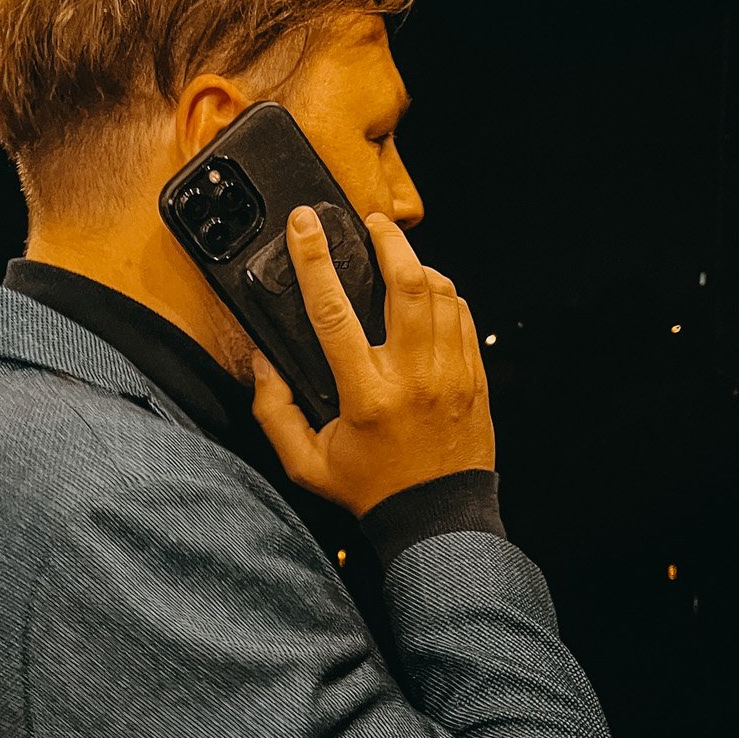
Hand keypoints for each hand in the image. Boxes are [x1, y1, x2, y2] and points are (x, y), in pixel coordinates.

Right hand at [251, 205, 494, 518]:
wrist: (438, 515)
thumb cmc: (371, 488)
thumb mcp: (306, 462)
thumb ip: (275, 412)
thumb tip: (264, 362)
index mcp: (368, 395)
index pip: (334, 312)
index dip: (315, 260)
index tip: (304, 224)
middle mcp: (414, 377)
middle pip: (408, 284)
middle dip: (389, 241)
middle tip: (370, 222)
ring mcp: (451, 374)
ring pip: (441, 294)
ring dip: (417, 265)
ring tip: (396, 255)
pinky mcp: (474, 376)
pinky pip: (462, 316)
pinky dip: (443, 295)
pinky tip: (425, 293)